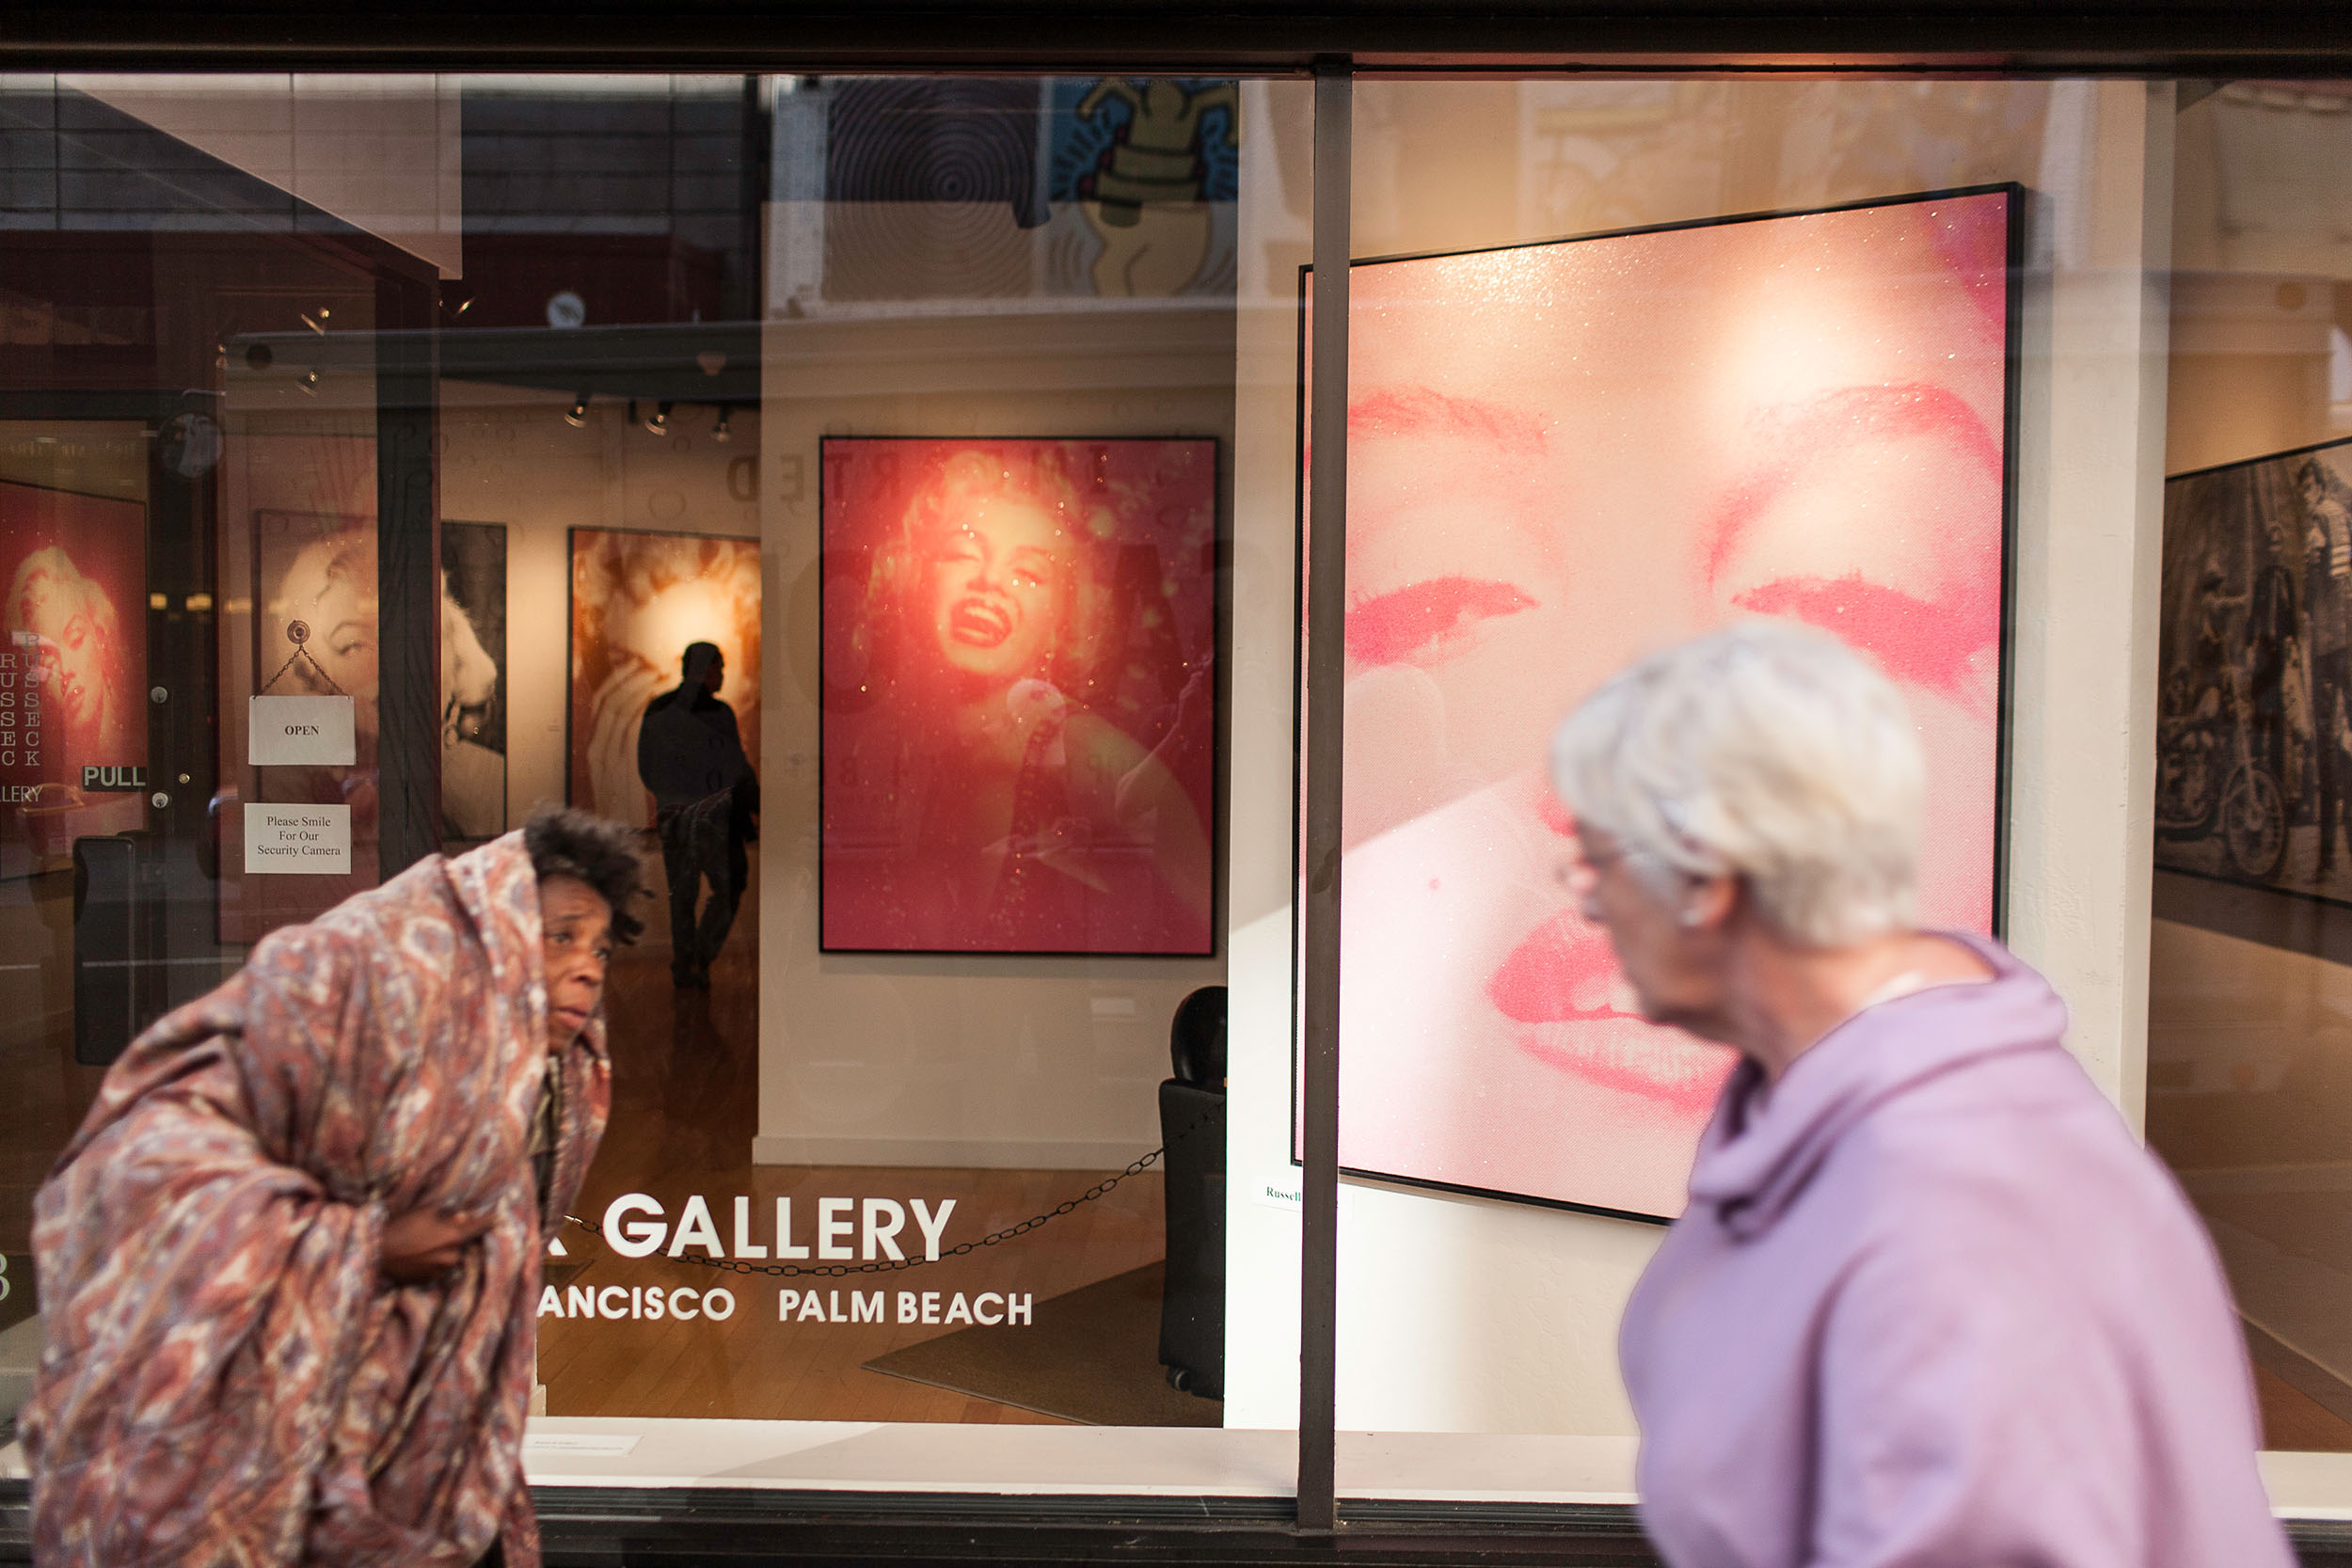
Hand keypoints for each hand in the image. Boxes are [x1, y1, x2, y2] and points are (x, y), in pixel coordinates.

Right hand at [379, 1206, 494, 1284]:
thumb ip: (448, 1215)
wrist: (377, 1252)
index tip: (500, 1217)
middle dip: (453, 1237)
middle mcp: (451, 1257)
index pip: (479, 1228)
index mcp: (454, 1238)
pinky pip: (437, 1268)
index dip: (489, 1221)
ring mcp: (440, 1272)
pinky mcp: (428, 1281)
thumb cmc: (401, 1227)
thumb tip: (464, 1217)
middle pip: (461, 1244)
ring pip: (449, 1257)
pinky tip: (416, 1254)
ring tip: (420, 1243)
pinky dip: (432, 1261)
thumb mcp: (425, 1212)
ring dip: (442, 1250)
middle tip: (434, 1230)